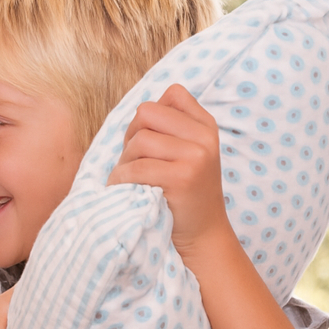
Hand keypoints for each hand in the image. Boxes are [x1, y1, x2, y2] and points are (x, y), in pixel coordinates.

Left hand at [107, 84, 229, 263]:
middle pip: (146, 113)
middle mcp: (205, 137)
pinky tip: (127, 190)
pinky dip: (122, 179)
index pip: (173, 93)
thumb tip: (137, 111)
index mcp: (205, 126)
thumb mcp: (185, 152)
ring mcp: (197, 156)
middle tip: (134, 161)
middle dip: (131, 136)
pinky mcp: (182, 177)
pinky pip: (135, 168)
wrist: (201, 235)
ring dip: (125, 161)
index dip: (150, 116)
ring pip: (139, 140)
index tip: (150, 142)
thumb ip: (168, 128)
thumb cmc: (181, 193)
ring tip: (132, 179)